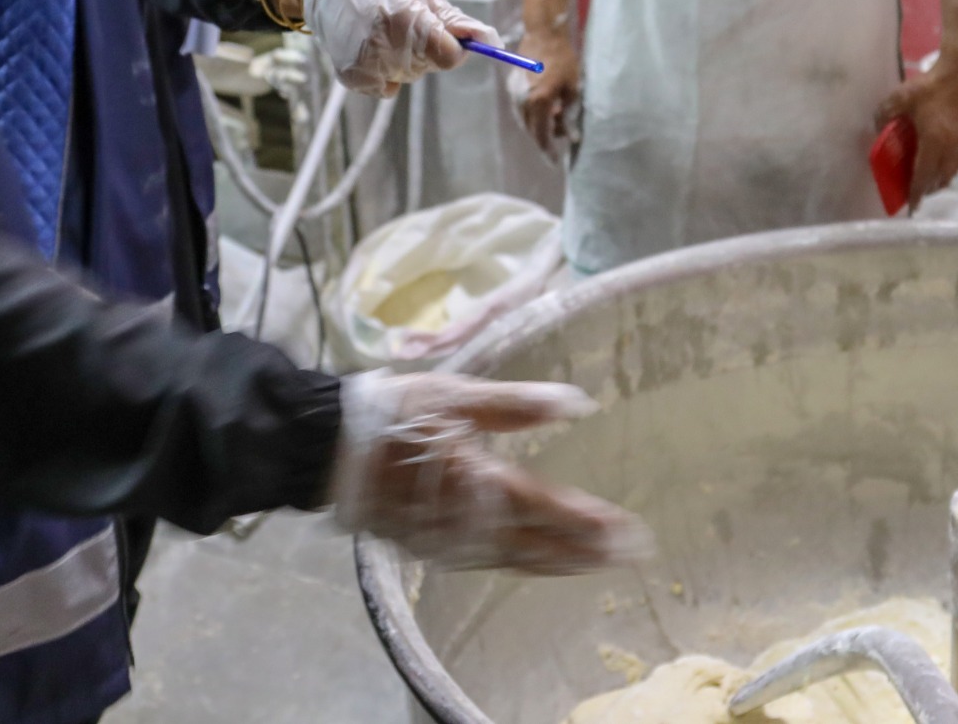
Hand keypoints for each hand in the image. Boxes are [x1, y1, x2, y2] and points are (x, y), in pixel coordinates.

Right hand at [304, 0, 496, 97]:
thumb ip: (455, 21)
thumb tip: (490, 40)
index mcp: (406, 16)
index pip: (448, 56)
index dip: (453, 47)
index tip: (446, 36)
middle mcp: (385, 42)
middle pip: (429, 66)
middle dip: (427, 50)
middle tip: (405, 25)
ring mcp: (366, 62)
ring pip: (410, 77)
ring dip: (406, 61)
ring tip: (385, 34)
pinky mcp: (353, 77)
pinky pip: (387, 88)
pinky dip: (385, 74)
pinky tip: (372, 49)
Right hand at [331, 371, 653, 575]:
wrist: (327, 449)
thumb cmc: (393, 414)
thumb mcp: (455, 393)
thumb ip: (515, 403)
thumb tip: (575, 402)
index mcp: (475, 479)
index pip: (545, 508)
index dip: (588, 521)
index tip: (628, 529)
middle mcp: (466, 521)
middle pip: (538, 544)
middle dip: (587, 550)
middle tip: (630, 555)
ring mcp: (446, 540)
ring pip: (515, 559)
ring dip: (559, 562)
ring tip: (596, 562)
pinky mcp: (430, 548)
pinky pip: (488, 562)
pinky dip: (522, 564)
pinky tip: (539, 560)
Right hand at [518, 26, 580, 154]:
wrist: (543, 34)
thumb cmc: (563, 60)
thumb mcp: (572, 89)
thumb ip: (568, 115)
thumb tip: (570, 137)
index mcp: (539, 103)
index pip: (542, 136)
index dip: (548, 151)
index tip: (554, 162)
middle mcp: (523, 101)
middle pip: (531, 130)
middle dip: (545, 137)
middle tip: (561, 136)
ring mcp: (515, 94)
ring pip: (525, 120)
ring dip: (538, 125)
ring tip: (556, 120)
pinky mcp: (512, 86)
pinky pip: (521, 108)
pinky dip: (532, 113)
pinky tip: (546, 107)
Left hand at [876, 39, 957, 207]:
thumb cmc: (931, 85)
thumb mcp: (900, 97)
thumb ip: (884, 114)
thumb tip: (877, 128)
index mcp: (934, 142)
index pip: (923, 176)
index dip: (916, 193)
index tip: (911, 206)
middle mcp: (952, 148)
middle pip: (940, 179)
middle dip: (927, 190)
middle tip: (916, 193)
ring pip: (953, 172)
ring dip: (940, 180)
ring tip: (929, 182)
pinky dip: (951, 168)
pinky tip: (944, 164)